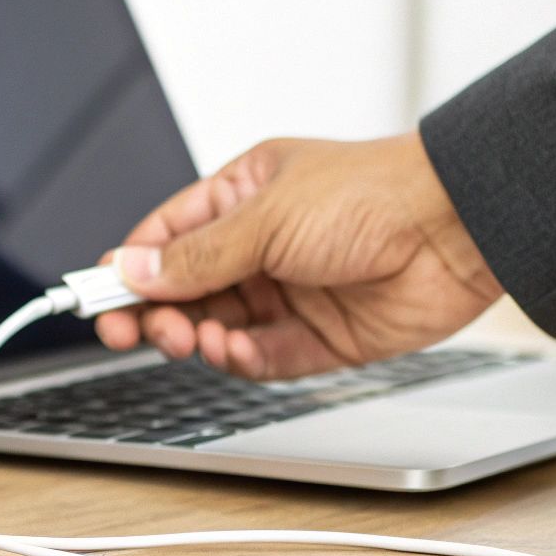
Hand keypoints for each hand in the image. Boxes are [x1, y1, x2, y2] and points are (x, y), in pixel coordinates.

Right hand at [94, 132, 502, 379]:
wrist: (458, 229)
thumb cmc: (373, 195)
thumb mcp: (267, 217)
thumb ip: (198, 254)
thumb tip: (134, 269)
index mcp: (242, 197)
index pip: (166, 238)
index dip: (130, 270)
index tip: (98, 299)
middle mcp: (263, 246)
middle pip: (186, 291)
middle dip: (158, 312)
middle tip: (138, 331)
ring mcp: (291, 293)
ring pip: (219, 328)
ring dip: (198, 338)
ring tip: (195, 340)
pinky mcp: (321, 338)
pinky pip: (263, 358)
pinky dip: (240, 361)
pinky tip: (233, 353)